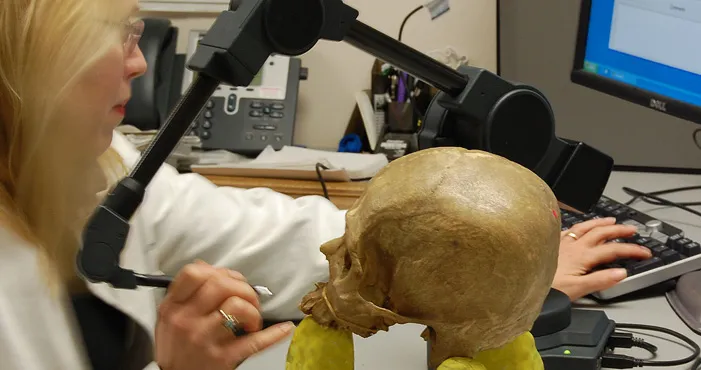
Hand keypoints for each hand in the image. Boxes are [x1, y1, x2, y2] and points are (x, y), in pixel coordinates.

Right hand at [156, 261, 294, 369]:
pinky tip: (283, 329)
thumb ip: (186, 293)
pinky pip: (253, 342)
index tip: (229, 280)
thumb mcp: (170, 317)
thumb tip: (210, 268)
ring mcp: (204, 338)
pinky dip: (273, 334)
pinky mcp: (222, 358)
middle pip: (221, 284)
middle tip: (248, 299)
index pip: (194, 273)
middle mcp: (187, 319)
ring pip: (237, 305)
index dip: (219, 271)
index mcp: (174, 306)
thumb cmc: (176, 348)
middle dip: (243, 287)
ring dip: (253, 308)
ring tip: (252, 319)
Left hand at [552, 217, 651, 300]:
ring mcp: (561, 242)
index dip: (632, 249)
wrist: (524, 281)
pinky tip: (578, 227)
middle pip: (601, 232)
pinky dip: (579, 226)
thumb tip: (622, 273)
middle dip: (619, 229)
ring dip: (600, 223)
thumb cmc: (547, 288)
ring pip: (584, 227)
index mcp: (582, 256)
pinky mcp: (551, 243)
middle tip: (632, 229)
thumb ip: (601, 280)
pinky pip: (568, 229)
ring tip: (611, 220)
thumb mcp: (578, 289)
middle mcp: (572, 245)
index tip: (645, 252)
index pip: (613, 249)